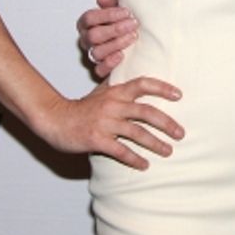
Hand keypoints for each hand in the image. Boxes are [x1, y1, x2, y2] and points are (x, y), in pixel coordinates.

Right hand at [37, 77, 184, 170]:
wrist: (54, 119)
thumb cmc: (81, 107)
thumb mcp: (100, 91)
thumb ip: (118, 84)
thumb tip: (131, 69)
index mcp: (116, 92)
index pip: (143, 84)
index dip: (162, 88)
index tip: (179, 95)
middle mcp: (113, 105)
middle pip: (146, 112)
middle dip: (167, 123)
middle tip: (181, 133)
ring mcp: (105, 123)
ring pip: (137, 133)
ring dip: (155, 143)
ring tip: (168, 151)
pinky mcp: (96, 140)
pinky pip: (120, 150)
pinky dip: (134, 158)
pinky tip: (144, 165)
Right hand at [78, 0, 137, 78]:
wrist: (136, 40)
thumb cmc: (124, 21)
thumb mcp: (120, 8)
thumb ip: (111, 2)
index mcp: (88, 24)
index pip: (89, 18)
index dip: (107, 15)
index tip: (126, 12)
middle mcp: (88, 40)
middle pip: (93, 36)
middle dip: (115, 29)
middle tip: (133, 24)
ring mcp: (93, 55)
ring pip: (97, 52)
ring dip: (116, 44)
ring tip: (132, 37)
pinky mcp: (101, 69)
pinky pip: (99, 70)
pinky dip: (110, 64)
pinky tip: (121, 55)